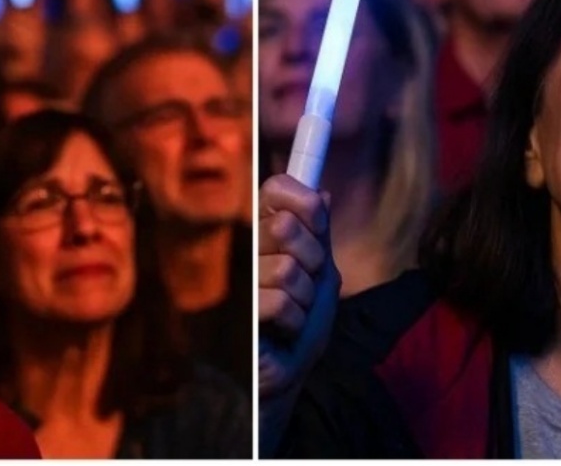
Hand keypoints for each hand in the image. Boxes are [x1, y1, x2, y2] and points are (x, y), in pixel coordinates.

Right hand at [258, 173, 339, 404]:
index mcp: (265, 231)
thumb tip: (322, 192)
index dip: (303, 202)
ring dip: (304, 298)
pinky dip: (295, 321)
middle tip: (306, 282)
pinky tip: (284, 331)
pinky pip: (280, 301)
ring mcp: (238, 277)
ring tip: (294, 312)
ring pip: (287, 268)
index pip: (276, 188)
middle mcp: (246, 247)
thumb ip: (319, 234)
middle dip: (312, 259)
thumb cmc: (304, 324)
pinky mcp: (237, 310)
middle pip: (286, 225)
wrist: (290, 372)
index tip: (316, 225)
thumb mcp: (321, 273)